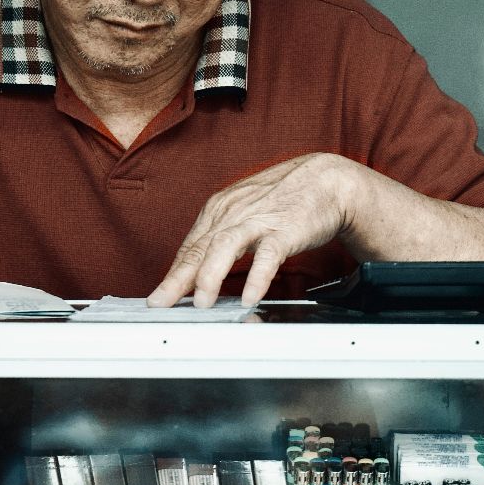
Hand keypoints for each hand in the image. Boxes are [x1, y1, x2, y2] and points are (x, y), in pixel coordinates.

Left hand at [148, 152, 360, 308]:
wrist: (326, 181)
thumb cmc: (284, 200)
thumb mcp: (245, 213)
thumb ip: (222, 238)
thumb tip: (198, 271)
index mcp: (220, 210)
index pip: (189, 248)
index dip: (171, 276)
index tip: (157, 300)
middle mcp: (233, 213)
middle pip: (199, 249)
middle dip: (177, 279)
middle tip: (160, 304)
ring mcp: (258, 220)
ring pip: (225, 247)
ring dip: (210, 276)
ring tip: (201, 303)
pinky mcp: (285, 229)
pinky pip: (268, 256)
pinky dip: (257, 277)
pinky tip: (250, 297)